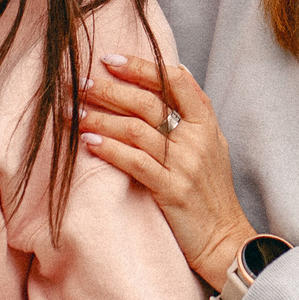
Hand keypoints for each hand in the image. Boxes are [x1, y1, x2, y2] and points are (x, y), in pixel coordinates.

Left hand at [79, 55, 255, 289]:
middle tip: (80, 84)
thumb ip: (194, 113)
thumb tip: (177, 73)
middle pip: (148, 103)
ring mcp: (185, 165)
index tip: (110, 59)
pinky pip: (135, 163)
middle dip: (110, 90)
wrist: (225, 239)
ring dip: (100, 119)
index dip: (141, 66)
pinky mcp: (172, 191)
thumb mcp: (213, 145)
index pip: (174, 81)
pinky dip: (110, 149)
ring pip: (136, 130)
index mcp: (206, 123)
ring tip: (73, 113)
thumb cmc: (212, 192)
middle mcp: (196, 139)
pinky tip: (88, 142)